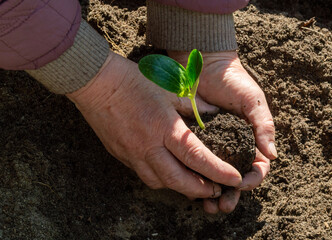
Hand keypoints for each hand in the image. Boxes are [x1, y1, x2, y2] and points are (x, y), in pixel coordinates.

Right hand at [66, 51, 243, 203]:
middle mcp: (149, 146)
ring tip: (195, 184)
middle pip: (178, 180)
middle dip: (201, 189)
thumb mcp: (169, 88)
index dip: (218, 172)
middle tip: (216, 190)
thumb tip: (212, 111)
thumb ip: (193, 104)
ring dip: (180, 187)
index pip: (196, 157)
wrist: (97, 84)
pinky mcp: (122, 156)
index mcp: (165, 127)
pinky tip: (169, 172)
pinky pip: (144, 175)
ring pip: (160, 182)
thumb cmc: (134, 81)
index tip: (234, 179)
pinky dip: (161, 179)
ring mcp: (133, 154)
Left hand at [168, 50, 275, 212]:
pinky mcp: (195, 140)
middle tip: (222, 206)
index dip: (252, 179)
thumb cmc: (234, 81)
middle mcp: (232, 144)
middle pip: (234, 177)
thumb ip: (263, 126)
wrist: (206, 65)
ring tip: (208, 206)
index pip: (256, 167)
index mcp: (250, 138)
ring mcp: (214, 144)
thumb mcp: (253, 101)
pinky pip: (197, 163)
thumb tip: (272, 156)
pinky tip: (191, 188)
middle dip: (231, 194)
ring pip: (215, 175)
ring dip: (213, 193)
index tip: (243, 184)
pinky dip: (196, 178)